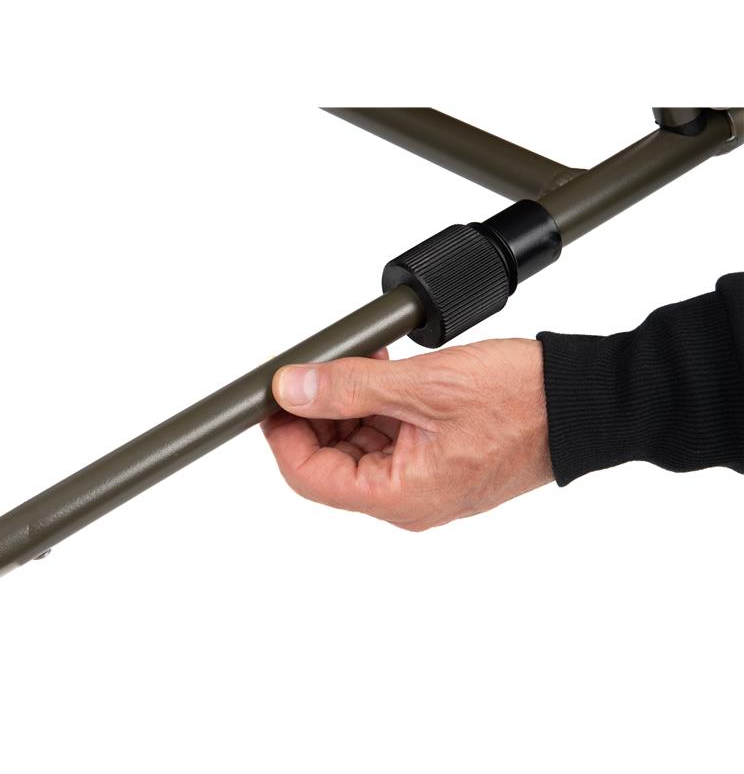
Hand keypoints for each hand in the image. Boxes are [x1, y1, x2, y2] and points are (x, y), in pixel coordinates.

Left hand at [261, 339, 553, 530]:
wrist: (583, 401)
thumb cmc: (522, 401)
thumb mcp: (424, 386)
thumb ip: (349, 387)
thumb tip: (290, 388)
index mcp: (400, 496)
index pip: (308, 478)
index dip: (281, 433)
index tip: (273, 393)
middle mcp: (408, 498)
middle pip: (329, 461)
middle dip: (317, 411)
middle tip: (318, 366)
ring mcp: (424, 479)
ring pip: (357, 445)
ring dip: (348, 402)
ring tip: (360, 360)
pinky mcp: (438, 459)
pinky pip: (388, 435)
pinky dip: (376, 403)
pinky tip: (382, 370)